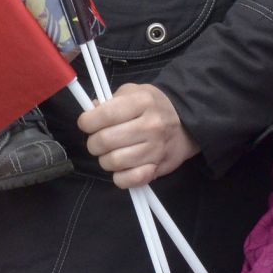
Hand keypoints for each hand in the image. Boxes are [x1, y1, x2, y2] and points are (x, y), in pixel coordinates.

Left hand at [78, 82, 199, 189]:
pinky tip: (122, 167)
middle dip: (94, 142)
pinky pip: (128, 180)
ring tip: (112, 152)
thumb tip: (90, 112)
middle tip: (99, 140)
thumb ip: (110, 100)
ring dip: (105, 159)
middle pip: (105, 141)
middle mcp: (150, 125)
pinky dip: (119, 176)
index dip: (88, 121)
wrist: (186, 124)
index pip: (105, 114)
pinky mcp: (157, 169)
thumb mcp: (134, 92)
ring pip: (113, 162)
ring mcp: (155, 149)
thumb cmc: (154, 106)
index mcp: (142, 102)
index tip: (86, 123)